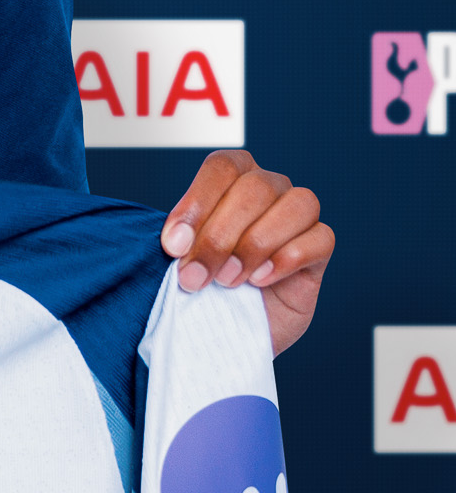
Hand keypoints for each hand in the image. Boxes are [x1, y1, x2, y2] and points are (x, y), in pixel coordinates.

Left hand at [161, 150, 332, 355]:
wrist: (230, 327)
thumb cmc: (204, 281)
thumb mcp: (183, 257)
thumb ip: (181, 241)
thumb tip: (176, 241)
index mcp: (233, 176)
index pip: (223, 166)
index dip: (197, 203)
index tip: (173, 246)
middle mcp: (270, 187)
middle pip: (255, 188)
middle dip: (219, 237)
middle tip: (194, 277)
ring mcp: (299, 216)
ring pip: (296, 205)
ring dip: (255, 245)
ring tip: (227, 280)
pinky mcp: (319, 249)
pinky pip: (320, 239)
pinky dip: (286, 259)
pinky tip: (259, 281)